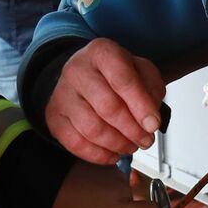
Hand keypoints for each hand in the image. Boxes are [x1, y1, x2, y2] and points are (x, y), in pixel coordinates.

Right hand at [45, 38, 165, 164]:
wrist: (81, 74)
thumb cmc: (113, 74)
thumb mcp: (140, 70)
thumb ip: (151, 89)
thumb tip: (150, 119)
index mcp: (102, 53)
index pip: (123, 80)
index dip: (141, 106)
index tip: (153, 124)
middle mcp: (77, 70)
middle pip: (107, 107)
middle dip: (132, 130)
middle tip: (146, 139)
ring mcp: (62, 94)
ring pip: (92, 128)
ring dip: (117, 144)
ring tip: (131, 145)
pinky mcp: (54, 116)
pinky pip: (75, 143)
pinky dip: (99, 155)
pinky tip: (113, 153)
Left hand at [49, 163, 156, 207]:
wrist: (49, 183)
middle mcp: (123, 189)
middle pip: (136, 201)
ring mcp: (116, 175)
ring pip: (125, 190)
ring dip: (115, 196)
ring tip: (92, 201)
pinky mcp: (108, 166)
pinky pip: (115, 178)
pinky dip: (108, 184)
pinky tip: (91, 188)